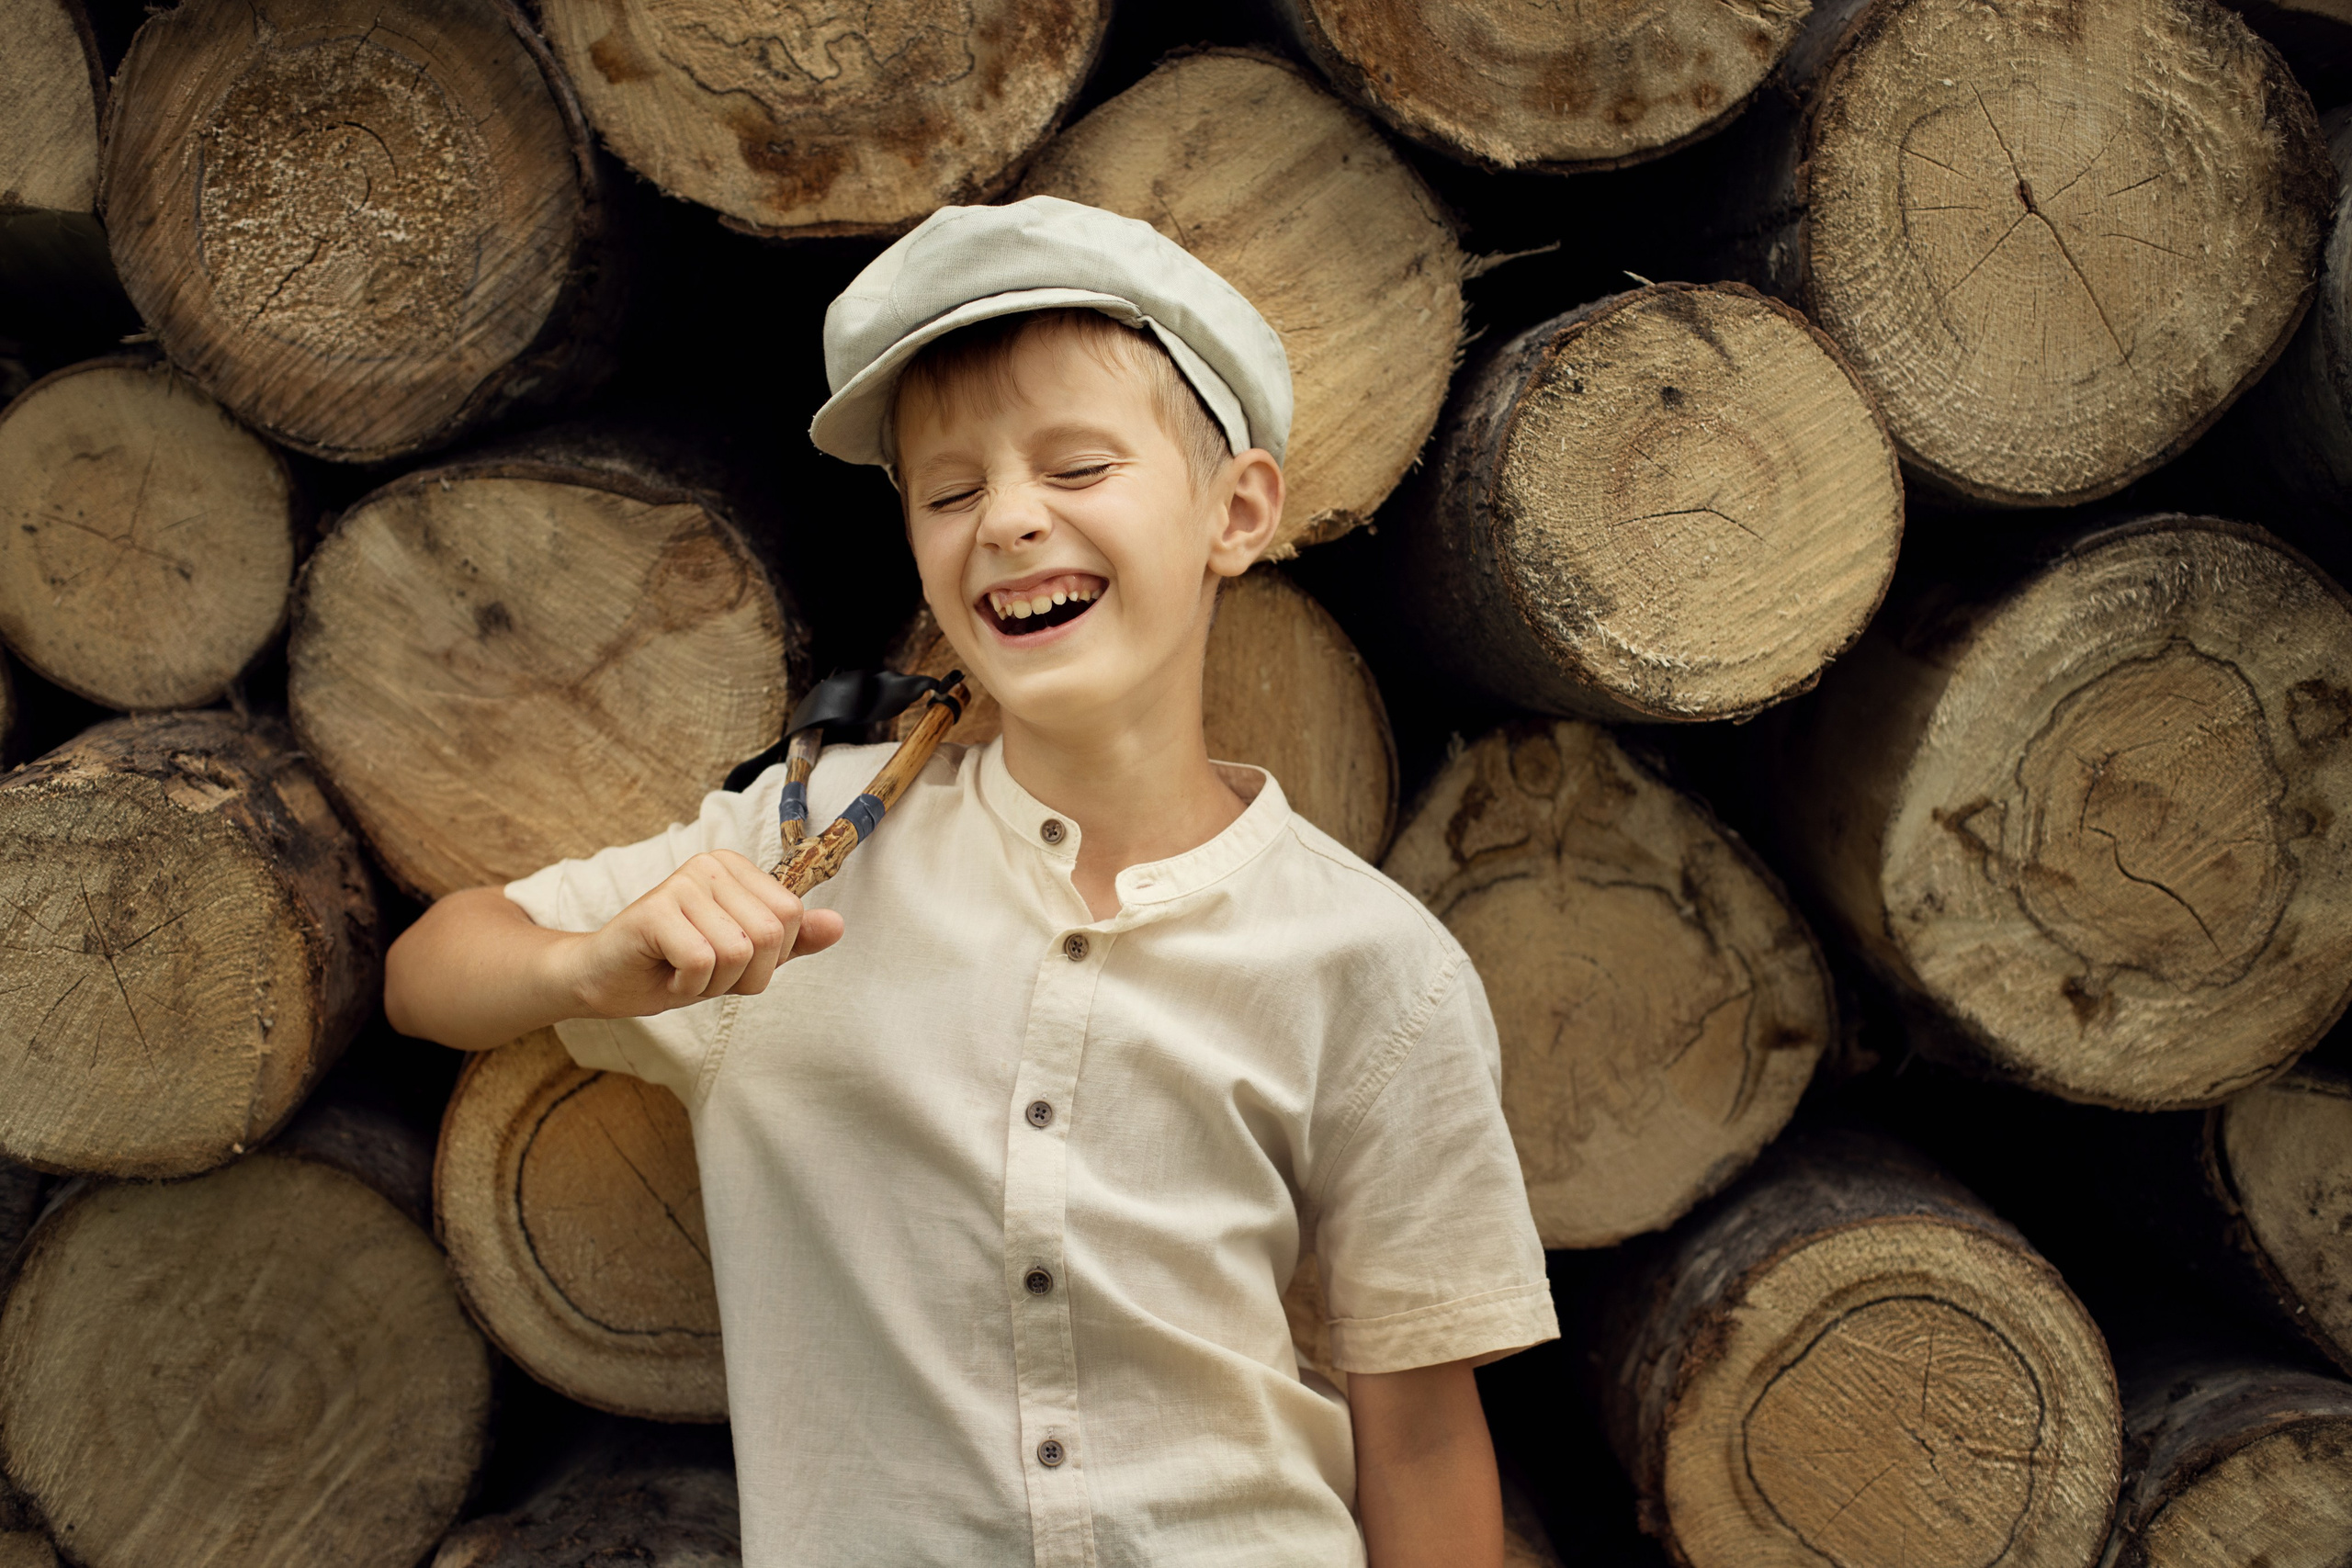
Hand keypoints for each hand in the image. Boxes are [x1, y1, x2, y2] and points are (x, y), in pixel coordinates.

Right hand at [560, 850, 844, 1017]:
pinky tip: (667, 974)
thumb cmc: (675, 966)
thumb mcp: (744, 958)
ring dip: (714, 983)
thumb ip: (791, 942)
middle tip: (708, 974)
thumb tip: (838, 926)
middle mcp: (711, 865)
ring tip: (684, 972)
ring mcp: (682, 882)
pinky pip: (703, 961)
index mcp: (737, 868)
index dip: (772, 959)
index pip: (793, 917)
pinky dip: (689, 985)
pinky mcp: (655, 909)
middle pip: (771, 935)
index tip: (734, 962)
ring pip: (739, 952)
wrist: (606, 980)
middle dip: (746, 976)